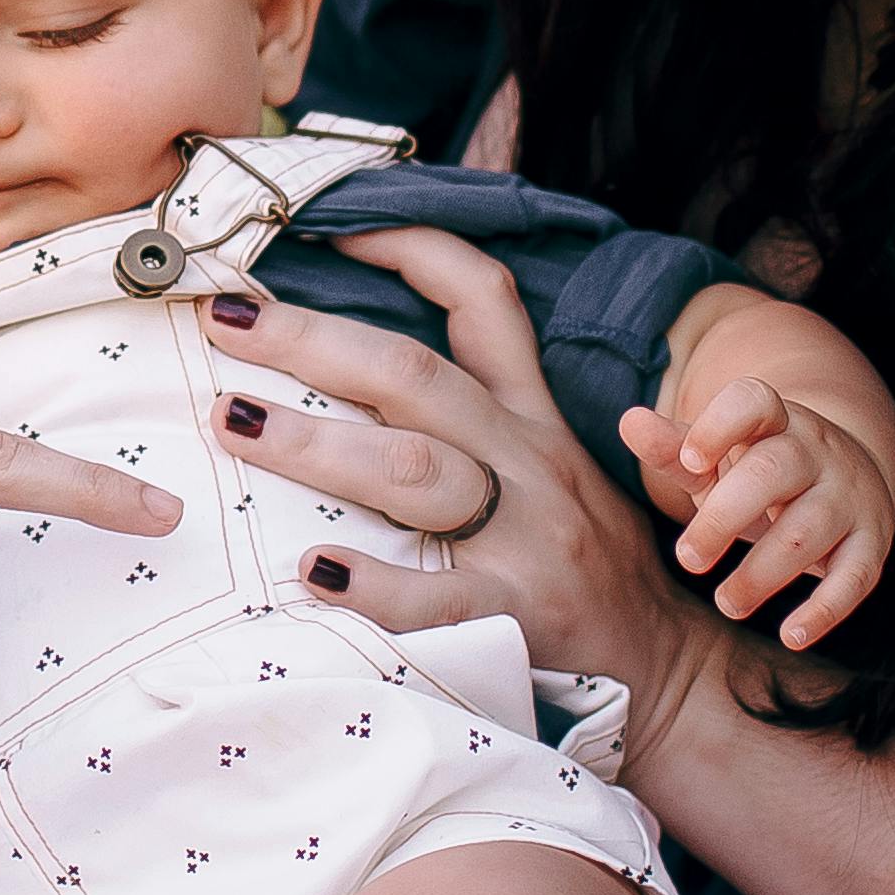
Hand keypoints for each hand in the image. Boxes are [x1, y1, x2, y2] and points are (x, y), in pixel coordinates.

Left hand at [191, 228, 737, 782]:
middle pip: (414, 375)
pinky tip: (310, 572)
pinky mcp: (520, 616)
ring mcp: (525, 537)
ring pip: (412, 470)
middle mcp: (527, 461)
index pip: (482, 301)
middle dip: (313, 339)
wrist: (669, 669)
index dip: (412, 249)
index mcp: (532, 416)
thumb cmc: (589, 563)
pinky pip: (441, 595)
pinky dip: (374, 584)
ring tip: (232, 422)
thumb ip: (480, 416)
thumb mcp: (554, 464)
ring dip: (313, 444)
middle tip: (224, 319)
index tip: (330, 225)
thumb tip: (360, 367)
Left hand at [622, 380, 894, 650]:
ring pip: (809, 530)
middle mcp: (817, 451)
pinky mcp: (872, 542)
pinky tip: (790, 637)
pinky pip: (857, 576)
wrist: (852, 479)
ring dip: (762, 573)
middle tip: (687, 560)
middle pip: (773, 471)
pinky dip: (825, 610)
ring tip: (726, 604)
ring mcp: (849, 496)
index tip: (689, 462)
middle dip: (724, 518)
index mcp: (775, 420)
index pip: (753, 401)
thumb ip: (675, 448)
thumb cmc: (764, 473)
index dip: (720, 426)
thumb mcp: (720, 458)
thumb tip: (629, 421)